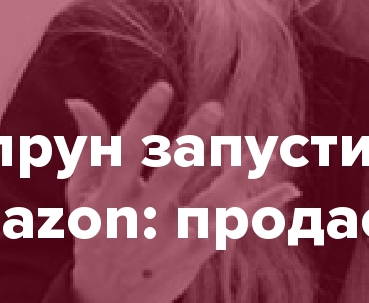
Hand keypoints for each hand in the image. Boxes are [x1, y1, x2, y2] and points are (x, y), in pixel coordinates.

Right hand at [64, 82, 297, 302]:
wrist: (109, 300)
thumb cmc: (98, 232)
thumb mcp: (84, 194)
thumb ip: (90, 146)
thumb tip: (78, 100)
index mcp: (110, 201)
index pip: (125, 155)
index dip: (143, 121)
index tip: (163, 87)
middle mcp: (142, 220)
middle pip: (171, 177)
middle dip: (192, 143)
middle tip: (214, 107)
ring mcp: (172, 239)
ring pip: (210, 205)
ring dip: (236, 176)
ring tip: (255, 147)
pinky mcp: (197, 251)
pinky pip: (235, 226)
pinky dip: (263, 208)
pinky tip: (289, 189)